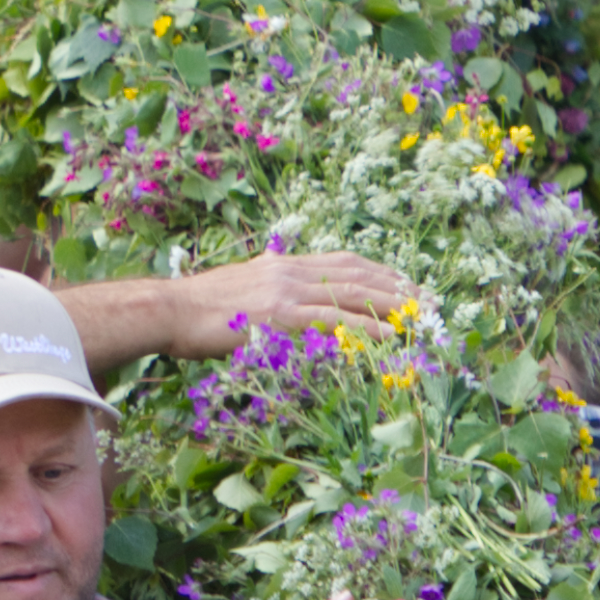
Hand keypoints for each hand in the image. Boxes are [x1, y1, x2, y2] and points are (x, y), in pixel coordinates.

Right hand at [186, 248, 416, 354]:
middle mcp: (292, 270)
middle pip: (358, 276)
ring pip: (353, 295)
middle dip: (398, 288)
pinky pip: (334, 321)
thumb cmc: (198, 309)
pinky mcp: (282, 315)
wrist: (170, 309)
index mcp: (284, 263)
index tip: (405, 282)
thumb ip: (270, 293)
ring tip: (421, 317)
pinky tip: (390, 336)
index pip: (344, 262)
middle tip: (429, 300)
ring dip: (393, 307)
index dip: (380, 272)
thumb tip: (288, 309)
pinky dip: (366, 328)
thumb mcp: (242, 290)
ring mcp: (288, 291)